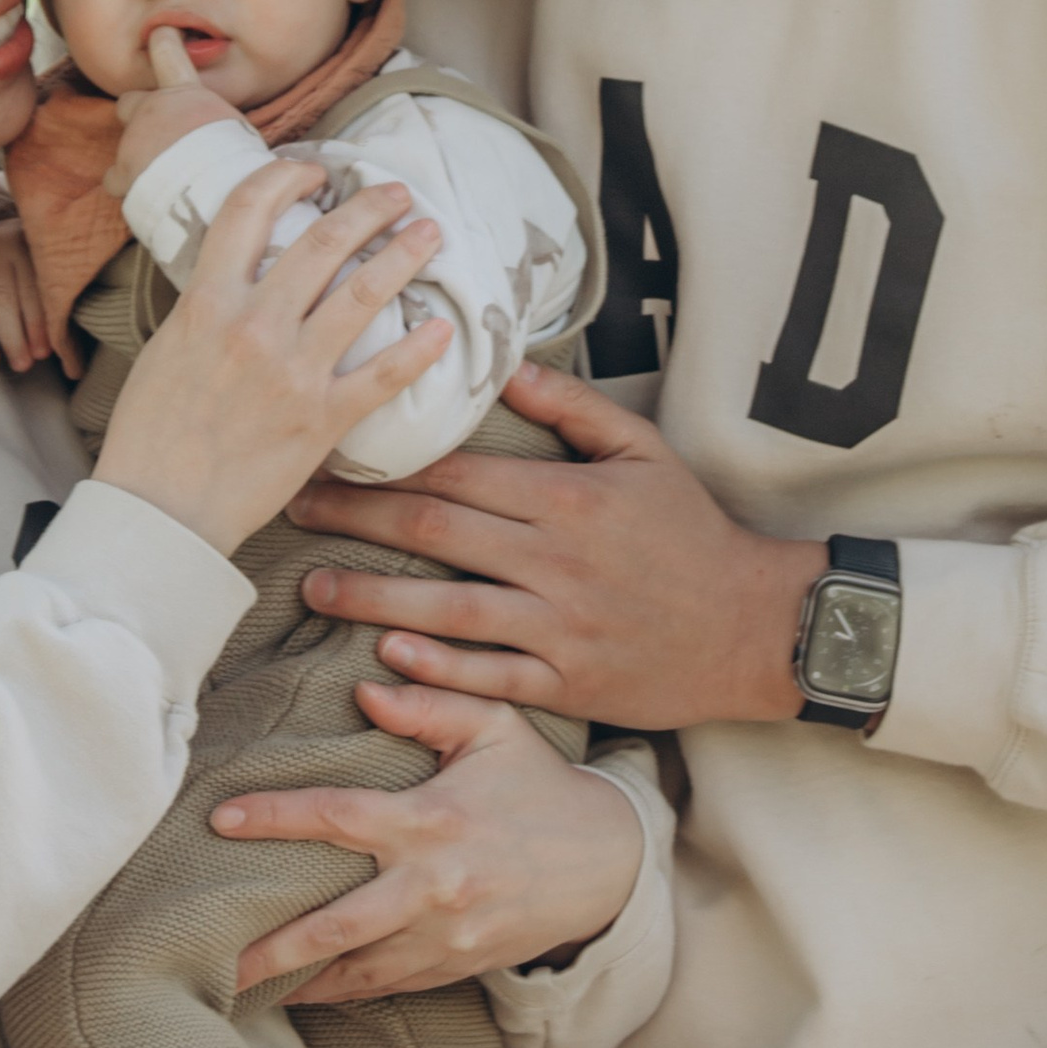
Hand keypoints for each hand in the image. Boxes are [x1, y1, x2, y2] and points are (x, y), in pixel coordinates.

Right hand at [0, 218, 81, 377]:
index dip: (40, 324)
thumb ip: (67, 319)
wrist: (38, 224)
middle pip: (3, 297)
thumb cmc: (52, 268)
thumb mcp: (64, 283)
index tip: (45, 353)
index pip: (35, 291)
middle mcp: (4, 244)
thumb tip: (76, 372)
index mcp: (36, 247)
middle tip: (23, 365)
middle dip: (13, 334)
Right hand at [93, 158, 450, 555]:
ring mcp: (292, 372)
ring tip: (430, 233)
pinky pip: (384, 375)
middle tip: (397, 193)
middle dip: (369, 206)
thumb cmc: (151, 435)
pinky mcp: (321, 420)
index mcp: (206, 303)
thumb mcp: (164, 348)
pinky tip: (445, 327)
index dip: (286, 177)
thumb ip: (204, 307)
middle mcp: (253, 327)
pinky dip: (421, 348)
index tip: (312, 171)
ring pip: (363, 293)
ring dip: (404, 254)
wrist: (159, 511)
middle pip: (323, 241)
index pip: (249, 210)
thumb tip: (234, 274)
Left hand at [106, 25, 245, 203]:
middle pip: (130, 103)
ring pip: (125, 146)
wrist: (212, 187)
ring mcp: (133, 140)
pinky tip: (147, 196)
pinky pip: (116, 180)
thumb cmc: (234, 159)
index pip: (169, 55)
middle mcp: (153, 110)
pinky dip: (128, 187)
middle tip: (159, 136)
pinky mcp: (122, 172)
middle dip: (138, 116)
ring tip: (164, 179)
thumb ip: (219, 124)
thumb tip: (234, 138)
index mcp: (186, 94)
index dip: (164, 43)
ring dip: (138, 158)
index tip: (161, 33)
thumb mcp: (237, 130)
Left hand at [217, 679, 644, 1000]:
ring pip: (354, 968)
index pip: (337, 817)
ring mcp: (445, 937)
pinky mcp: (455, 966)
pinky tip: (296, 991)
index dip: (274, 817)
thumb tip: (368, 689)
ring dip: (293, 979)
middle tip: (208, 953)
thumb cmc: (539, 785)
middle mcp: (433, 886)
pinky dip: (338, 991)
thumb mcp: (497, 727)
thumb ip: (432, 703)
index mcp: (433, 821)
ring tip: (232, 983)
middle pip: (334, 923)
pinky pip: (384, 985)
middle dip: (268, 944)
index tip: (219, 819)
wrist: (606, 864)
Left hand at [288, 362, 824, 729]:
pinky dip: (436, 669)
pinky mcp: (568, 684)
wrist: (754, 626)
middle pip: (435, 533)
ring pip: (448, 611)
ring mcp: (559, 628)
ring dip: (373, 598)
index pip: (458, 474)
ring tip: (313, 587)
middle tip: (292, 508)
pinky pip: (489, 678)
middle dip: (355, 519)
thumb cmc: (693, 534)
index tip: (331, 454)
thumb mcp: (645, 452)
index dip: (386, 465)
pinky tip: (384, 657)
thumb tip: (509, 363)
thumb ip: (572, 408)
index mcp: (567, 498)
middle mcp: (555, 561)